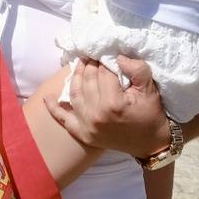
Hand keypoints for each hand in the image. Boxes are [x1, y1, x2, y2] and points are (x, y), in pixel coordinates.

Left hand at [45, 57, 168, 157]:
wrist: (151, 143)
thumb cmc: (151, 114)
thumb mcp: (150, 89)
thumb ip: (136, 69)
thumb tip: (117, 57)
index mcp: (113, 103)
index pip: (103, 73)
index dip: (105, 61)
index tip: (106, 54)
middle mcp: (96, 115)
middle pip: (88, 81)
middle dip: (90, 66)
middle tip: (92, 56)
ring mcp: (87, 125)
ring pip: (75, 94)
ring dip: (75, 77)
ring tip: (79, 65)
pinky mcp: (83, 134)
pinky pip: (63, 119)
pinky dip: (54, 108)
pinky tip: (47, 97)